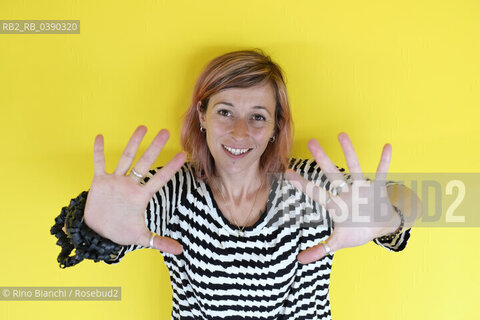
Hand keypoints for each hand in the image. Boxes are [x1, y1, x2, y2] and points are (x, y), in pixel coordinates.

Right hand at [83, 125, 185, 254]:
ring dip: (132, 143)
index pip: (159, 179)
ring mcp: (115, 181)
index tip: (183, 155)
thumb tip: (180, 251)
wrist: (97, 231)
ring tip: (142, 127)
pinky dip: (98, 152)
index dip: (171, 168)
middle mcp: (130, 185)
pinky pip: (99, 164)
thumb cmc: (121, 231)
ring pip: (125, 158)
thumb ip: (159, 242)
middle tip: (166, 132)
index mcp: (141, 196)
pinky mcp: (99, 182)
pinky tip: (100, 137)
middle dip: (154, 148)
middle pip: (144, 163)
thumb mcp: (140, 237)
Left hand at [285, 132, 399, 263]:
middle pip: (332, 174)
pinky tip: (387, 146)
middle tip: (311, 141)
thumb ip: (320, 249)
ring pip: (354, 168)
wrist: (381, 228)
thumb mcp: (339, 242)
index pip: (316, 193)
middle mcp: (346, 193)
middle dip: (322, 159)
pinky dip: (385, 161)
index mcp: (336, 205)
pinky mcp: (378, 189)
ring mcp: (362, 189)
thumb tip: (299, 261)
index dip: (302, 184)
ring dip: (349, 152)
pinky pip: (382, 173)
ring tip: (341, 134)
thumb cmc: (358, 231)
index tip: (287, 172)